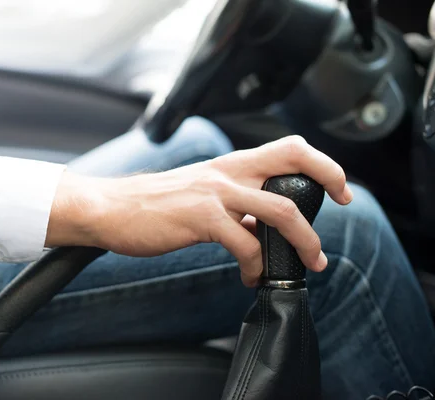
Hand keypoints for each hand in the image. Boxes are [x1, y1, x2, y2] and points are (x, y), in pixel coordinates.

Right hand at [46, 136, 352, 286]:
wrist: (109, 208)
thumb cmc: (149, 205)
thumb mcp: (196, 194)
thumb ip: (231, 206)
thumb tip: (259, 229)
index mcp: (226, 165)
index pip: (286, 147)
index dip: (320, 161)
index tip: (337, 185)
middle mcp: (225, 172)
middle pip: (293, 161)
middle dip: (330, 179)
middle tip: (344, 202)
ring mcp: (214, 193)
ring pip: (280, 209)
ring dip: (303, 240)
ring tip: (307, 262)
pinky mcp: (200, 218)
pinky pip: (246, 244)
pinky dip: (256, 266)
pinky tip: (250, 276)